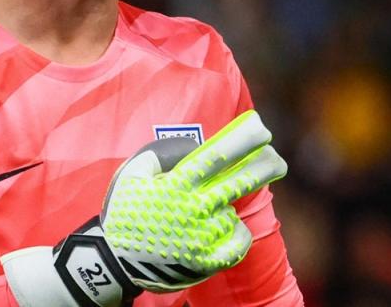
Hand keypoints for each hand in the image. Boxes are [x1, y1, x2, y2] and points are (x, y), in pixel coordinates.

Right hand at [1, 110, 287, 305]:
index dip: (242, 141)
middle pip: (239, 181)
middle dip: (264, 166)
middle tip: (277, 159)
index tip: (262, 129)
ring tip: (213, 208)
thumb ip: (158, 156)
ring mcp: (202, 236)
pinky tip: (231, 226)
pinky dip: (238, 234)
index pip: (217, 156)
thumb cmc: (123, 213)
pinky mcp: (207, 261)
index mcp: (176, 184)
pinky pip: (237, 243)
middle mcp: (194, 207)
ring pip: (233, 212)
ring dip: (230, 207)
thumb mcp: (132, 176)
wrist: (113, 261)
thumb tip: (188, 146)